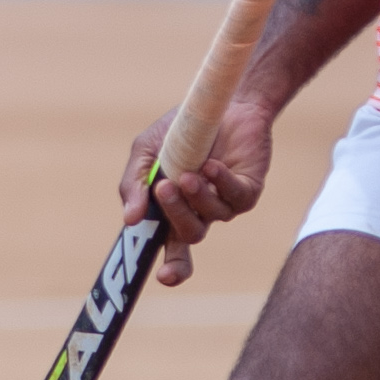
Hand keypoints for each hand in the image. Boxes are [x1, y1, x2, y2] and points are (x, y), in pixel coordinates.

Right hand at [116, 96, 277, 286]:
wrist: (218, 101)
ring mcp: (225, 203)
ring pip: (210, 217)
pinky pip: (235, 197)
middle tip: (164, 188)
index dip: (172, 269)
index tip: (162, 278)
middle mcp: (200, 213)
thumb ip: (133, 184)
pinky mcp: (248, 189)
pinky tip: (212, 166)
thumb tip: (130, 220)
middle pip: (188, 235)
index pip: (173, 252)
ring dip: (195, 196)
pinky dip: (221, 182)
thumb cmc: (180, 131)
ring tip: (187, 173)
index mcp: (173, 211)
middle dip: (175, 215)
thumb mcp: (146, 152)